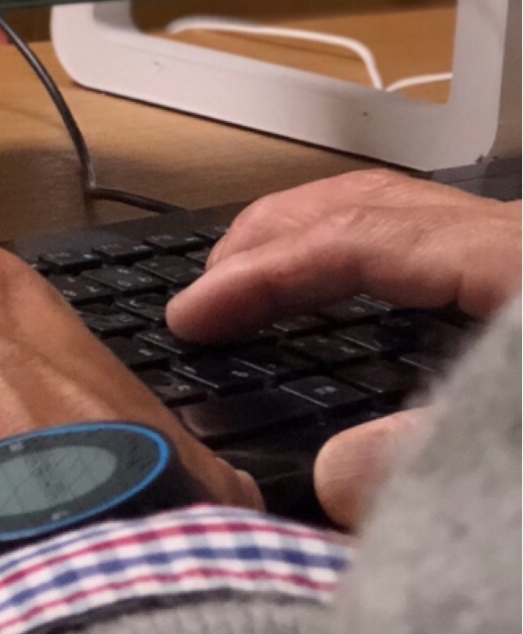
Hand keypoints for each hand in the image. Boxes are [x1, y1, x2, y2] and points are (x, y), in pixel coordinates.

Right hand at [167, 170, 520, 526]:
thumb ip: (433, 455)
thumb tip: (329, 478)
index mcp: (508, 257)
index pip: (351, 242)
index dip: (260, 275)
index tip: (191, 315)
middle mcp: (508, 230)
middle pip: (357, 204)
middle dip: (264, 241)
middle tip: (201, 293)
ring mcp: (516, 242)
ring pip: (387, 204)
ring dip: (302, 232)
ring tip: (248, 274)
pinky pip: (418, 228)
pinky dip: (352, 243)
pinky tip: (339, 287)